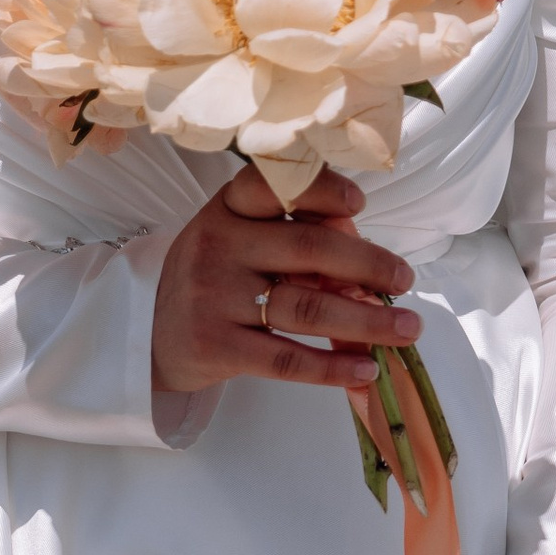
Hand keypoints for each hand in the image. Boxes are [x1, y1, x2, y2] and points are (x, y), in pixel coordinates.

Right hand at [152, 163, 422, 400]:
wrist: (148, 333)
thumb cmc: (214, 279)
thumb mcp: (240, 241)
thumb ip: (296, 236)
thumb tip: (365, 246)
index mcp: (228, 210)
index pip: (272, 184)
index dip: (320, 189)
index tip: (360, 203)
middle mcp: (218, 246)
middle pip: (308, 249)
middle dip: (369, 264)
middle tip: (405, 279)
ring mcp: (214, 297)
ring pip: (307, 309)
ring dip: (367, 321)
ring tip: (407, 329)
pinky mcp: (215, 346)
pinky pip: (286, 359)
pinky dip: (333, 367)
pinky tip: (366, 370)